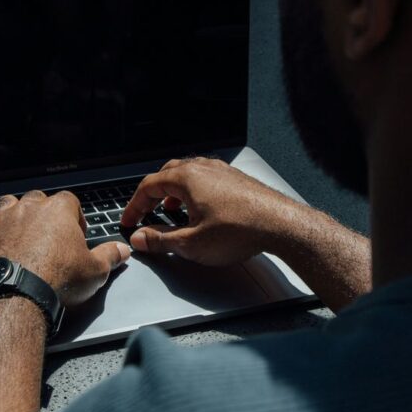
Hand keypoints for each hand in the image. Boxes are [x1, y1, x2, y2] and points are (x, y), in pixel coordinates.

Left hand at [0, 191, 130, 306]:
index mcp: (58, 210)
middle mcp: (29, 208)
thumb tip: (123, 250)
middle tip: (50, 236)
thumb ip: (110, 256)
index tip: (76, 235)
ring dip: (14, 216)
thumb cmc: (59, 279)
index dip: (74, 217)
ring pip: (8, 205)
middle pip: (38, 199)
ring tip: (22, 235)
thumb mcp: (95, 271)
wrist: (17, 294)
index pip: (70, 201)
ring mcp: (2, 220)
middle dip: (43, 213)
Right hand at [119, 158, 300, 265]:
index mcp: (187, 178)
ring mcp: (222, 171)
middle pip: (167, 175)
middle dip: (153, 194)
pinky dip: (194, 191)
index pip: (149, 186)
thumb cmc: (240, 230)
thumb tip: (140, 238)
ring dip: (174, 191)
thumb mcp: (191, 243)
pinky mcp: (237, 180)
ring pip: (189, 174)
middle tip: (146, 211)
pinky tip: (201, 209)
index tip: (130, 220)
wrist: (281, 225)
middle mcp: (204, 168)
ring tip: (171, 209)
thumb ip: (161, 240)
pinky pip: (207, 179)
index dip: (134, 205)